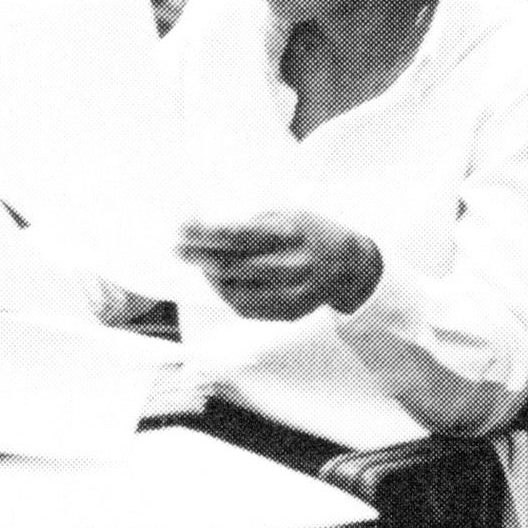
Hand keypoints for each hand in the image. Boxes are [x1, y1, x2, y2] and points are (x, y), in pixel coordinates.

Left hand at [177, 210, 381, 320]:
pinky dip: (227, 294)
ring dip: (210, 277)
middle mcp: (293, 265)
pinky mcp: (288, 312)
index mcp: (292, 233)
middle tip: (177, 248)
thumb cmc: (310, 233)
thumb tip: (205, 227)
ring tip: (198, 263)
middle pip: (231, 265)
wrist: (350, 266)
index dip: (204, 233)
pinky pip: (246, 308)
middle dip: (199, 256)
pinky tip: (218, 280)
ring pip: (234, 291)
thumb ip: (252, 223)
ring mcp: (291, 293)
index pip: (237, 235)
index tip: (181, 227)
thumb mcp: (287, 215)